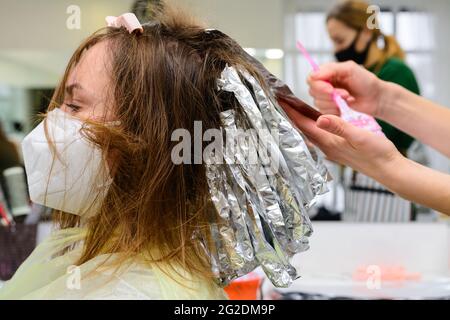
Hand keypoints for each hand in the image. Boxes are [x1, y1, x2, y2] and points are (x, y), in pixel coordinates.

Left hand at [282, 104, 402, 180]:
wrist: (389, 170)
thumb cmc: (378, 153)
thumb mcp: (359, 136)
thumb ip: (339, 127)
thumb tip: (319, 118)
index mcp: (329, 142)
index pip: (304, 124)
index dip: (291, 112)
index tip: (280, 100)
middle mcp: (326, 147)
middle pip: (303, 129)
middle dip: (291, 116)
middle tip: (281, 102)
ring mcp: (331, 150)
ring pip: (310, 134)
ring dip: (300, 122)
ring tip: (292, 111)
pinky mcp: (338, 151)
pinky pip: (319, 137)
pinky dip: (311, 128)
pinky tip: (313, 124)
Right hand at [307, 61, 385, 117]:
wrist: (376, 98)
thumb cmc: (365, 81)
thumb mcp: (350, 69)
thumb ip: (331, 70)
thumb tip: (313, 75)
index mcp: (326, 72)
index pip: (311, 79)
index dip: (319, 86)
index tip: (331, 89)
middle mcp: (323, 84)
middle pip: (313, 92)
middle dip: (329, 95)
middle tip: (345, 94)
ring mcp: (325, 97)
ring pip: (318, 103)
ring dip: (334, 103)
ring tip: (348, 98)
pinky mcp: (329, 109)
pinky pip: (324, 112)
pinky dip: (335, 110)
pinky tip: (344, 106)